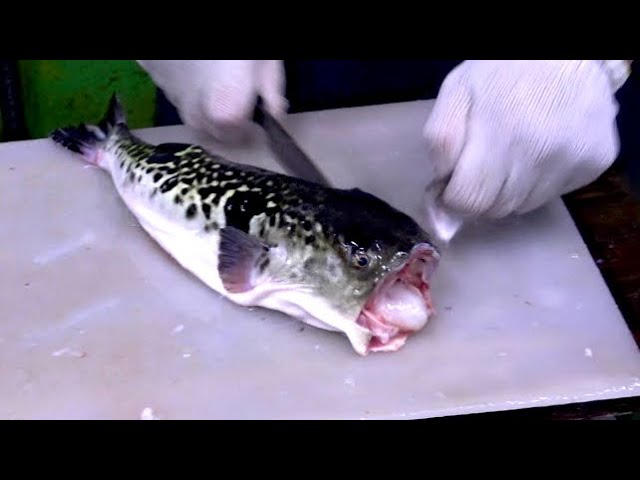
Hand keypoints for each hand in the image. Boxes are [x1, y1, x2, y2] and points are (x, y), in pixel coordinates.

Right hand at [137, 60, 286, 141]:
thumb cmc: (242, 34)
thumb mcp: (267, 58)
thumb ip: (271, 90)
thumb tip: (273, 115)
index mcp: (225, 110)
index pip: (232, 137)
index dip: (244, 128)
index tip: (252, 115)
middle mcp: (191, 109)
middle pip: (206, 128)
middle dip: (221, 118)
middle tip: (233, 92)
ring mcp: (165, 88)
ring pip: (186, 107)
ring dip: (200, 98)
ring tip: (212, 68)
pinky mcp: (148, 69)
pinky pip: (169, 83)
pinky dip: (181, 76)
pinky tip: (192, 58)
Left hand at [422, 60, 627, 221]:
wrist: (569, 51)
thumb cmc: (503, 71)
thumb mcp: (456, 93)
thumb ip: (441, 142)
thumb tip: (441, 188)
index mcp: (501, 137)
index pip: (469, 201)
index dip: (455, 196)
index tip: (455, 182)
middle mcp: (541, 156)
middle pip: (496, 208)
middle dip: (482, 193)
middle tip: (484, 164)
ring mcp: (572, 162)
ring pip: (524, 205)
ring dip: (511, 189)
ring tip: (514, 152)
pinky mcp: (595, 164)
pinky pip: (555, 193)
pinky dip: (541, 181)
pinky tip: (542, 150)